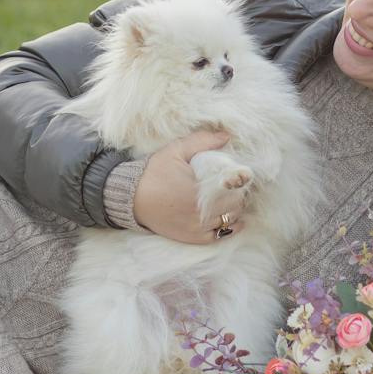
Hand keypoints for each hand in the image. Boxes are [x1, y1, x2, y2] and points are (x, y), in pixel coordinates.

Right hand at [133, 129, 244, 243]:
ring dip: (234, 209)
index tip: (239, 175)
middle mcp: (200, 212)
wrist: (132, 198)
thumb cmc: (154, 173)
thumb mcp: (175, 151)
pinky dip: (229, 228)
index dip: (239, 181)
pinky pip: (220, 236)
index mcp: (199, 190)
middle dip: (237, 193)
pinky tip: (232, 219)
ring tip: (229, 198)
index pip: (234, 188)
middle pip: (235, 204)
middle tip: (232, 185)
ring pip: (230, 219)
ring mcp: (197, 227)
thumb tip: (226, 136)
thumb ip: (201, 141)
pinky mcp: (192, 237)